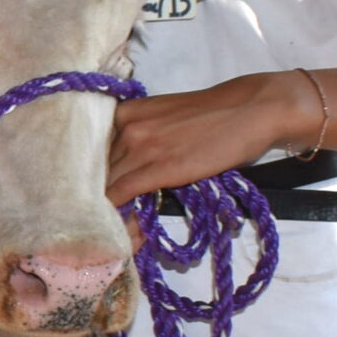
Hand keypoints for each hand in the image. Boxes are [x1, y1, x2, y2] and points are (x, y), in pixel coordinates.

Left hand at [105, 71, 311, 205]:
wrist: (248, 110)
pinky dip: (119, 211)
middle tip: (96, 216)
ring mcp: (139, 146)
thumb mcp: (162, 119)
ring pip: (107, 183)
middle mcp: (124, 127)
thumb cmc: (211, 115)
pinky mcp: (159, 167)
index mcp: (123, 113)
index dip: (87, 177)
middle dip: (94, 194)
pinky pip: (123, 192)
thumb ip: (137, 139)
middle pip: (96, 168)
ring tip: (108, 226)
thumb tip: (119, 171)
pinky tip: (119, 225)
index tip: (87, 195)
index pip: (91, 151)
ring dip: (105, 206)